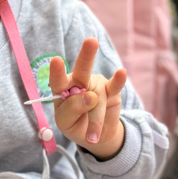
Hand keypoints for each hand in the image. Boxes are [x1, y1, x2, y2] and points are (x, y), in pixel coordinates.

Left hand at [49, 38, 126, 158]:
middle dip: (86, 56)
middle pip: (82, 70)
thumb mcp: (67, 122)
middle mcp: (80, 82)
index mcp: (63, 88)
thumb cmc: (75, 124)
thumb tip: (90, 96)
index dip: (57, 71)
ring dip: (96, 120)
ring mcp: (96, 85)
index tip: (56, 61)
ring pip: (97, 100)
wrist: (95, 136)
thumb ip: (73, 109)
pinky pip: (116, 86)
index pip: (58, 80)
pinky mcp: (112, 91)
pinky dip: (119, 81)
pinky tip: (121, 73)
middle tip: (91, 41)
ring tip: (92, 137)